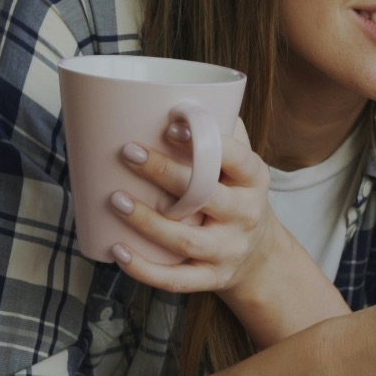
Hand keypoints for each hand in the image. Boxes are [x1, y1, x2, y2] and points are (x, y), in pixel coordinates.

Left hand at [106, 118, 280, 295]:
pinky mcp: (212, 278)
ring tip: (116, 199)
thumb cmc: (237, 197)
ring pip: (186, 240)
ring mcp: (228, 250)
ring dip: (147, 221)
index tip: (170, 126)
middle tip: (128, 152)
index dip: (205, 143)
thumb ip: (222, 133)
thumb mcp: (242, 167)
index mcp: (253, 180)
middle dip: (165, 174)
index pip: (235, 158)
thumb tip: (182, 95)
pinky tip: (118, 251)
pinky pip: (177, 280)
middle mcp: (245, 215)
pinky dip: (145, 270)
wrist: (260, 257)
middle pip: (205, 196)